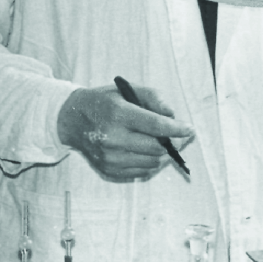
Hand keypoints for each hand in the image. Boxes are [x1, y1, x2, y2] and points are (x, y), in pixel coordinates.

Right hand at [57, 84, 193, 179]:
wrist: (72, 121)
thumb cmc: (104, 102)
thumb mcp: (127, 90)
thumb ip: (154, 98)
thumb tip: (173, 116)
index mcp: (118, 114)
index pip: (155, 126)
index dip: (177, 129)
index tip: (190, 129)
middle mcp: (112, 138)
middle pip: (156, 148)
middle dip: (175, 143)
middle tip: (183, 137)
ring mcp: (110, 158)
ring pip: (152, 162)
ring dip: (165, 154)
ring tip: (167, 143)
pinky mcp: (109, 170)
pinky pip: (141, 171)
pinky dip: (152, 163)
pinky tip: (151, 152)